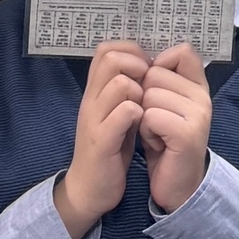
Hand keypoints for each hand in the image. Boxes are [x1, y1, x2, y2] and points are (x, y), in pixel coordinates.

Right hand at [52, 42, 145, 238]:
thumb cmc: (109, 149)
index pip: (107, 50)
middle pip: (111, 59)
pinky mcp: (101, 140)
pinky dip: (139, 115)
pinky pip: (124, 113)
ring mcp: (94, 119)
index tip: (147, 69)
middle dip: (138, 66)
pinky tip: (143, 126)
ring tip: (146, 108)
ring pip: (120, 84)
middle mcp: (91, 99)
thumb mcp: (117, 114)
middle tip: (149, 87)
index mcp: (95, 91)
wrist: (89, 189)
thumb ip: (126, 92)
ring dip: (141, 92)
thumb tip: (148, 68)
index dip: (132, 51)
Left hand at [139, 43, 214, 214]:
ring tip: (156, 134)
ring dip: (143, 117)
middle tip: (156, 122)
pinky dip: (145, 131)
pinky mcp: (188, 133)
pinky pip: (150, 115)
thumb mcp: (166, 106)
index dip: (158, 64)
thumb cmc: (165, 143)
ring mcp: (199, 114)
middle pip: (154, 73)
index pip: (182, 51)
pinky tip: (157, 143)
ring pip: (149, 94)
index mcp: (199, 87)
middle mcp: (204, 96)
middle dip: (144, 98)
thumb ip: (164, 80)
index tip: (155, 89)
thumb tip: (147, 57)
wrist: (177, 185)